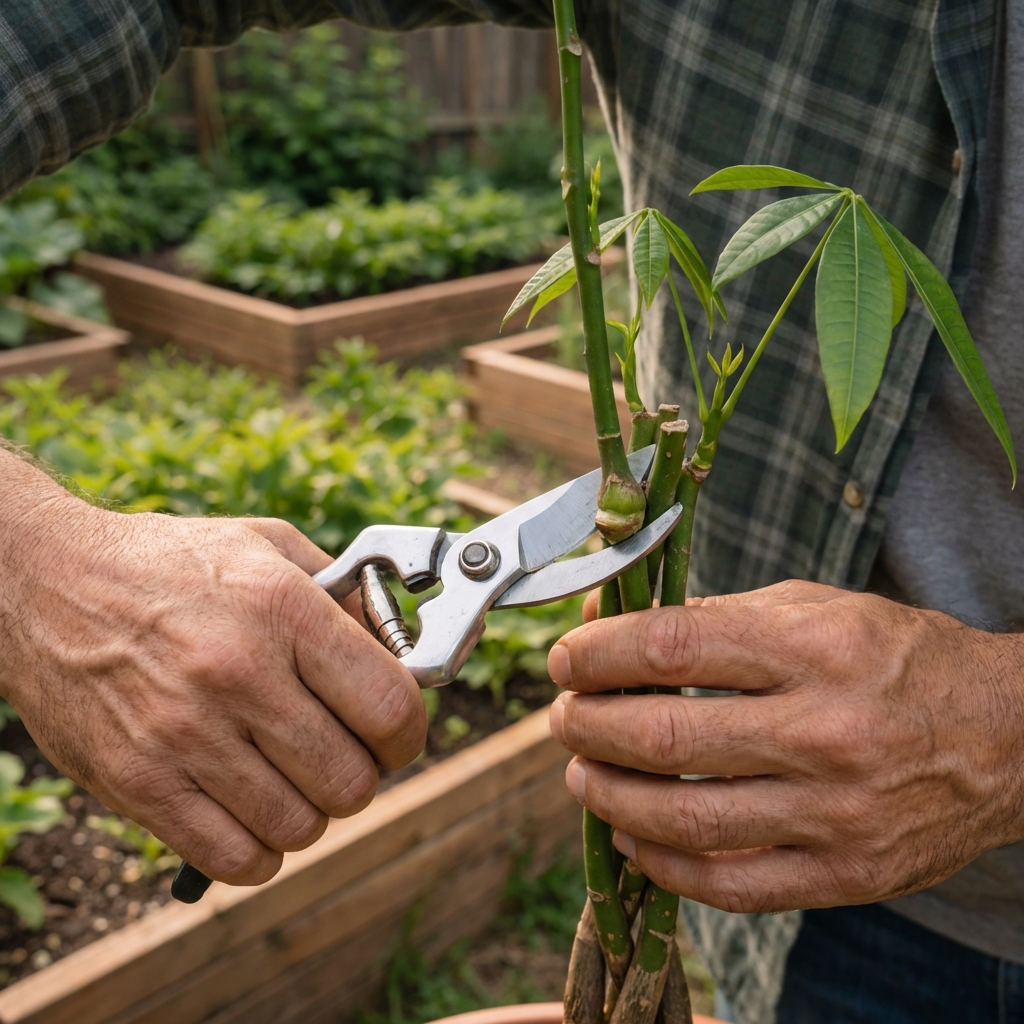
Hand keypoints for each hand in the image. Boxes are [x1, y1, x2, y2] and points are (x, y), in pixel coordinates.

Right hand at [0, 452, 425, 885]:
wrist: (46, 582)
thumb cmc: (173, 563)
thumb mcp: (270, 547)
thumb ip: (347, 598)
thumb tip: (407, 656)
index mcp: (280, 609)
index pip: (389, 705)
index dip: (410, 733)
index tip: (399, 735)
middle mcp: (236, 673)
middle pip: (352, 780)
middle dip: (364, 775)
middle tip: (344, 755)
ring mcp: (183, 734)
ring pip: (299, 826)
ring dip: (311, 812)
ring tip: (293, 778)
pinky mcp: (137, 782)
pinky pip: (234, 858)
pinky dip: (260, 848)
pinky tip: (254, 810)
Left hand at [546, 580, 1023, 912]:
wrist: (1008, 737)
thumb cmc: (897, 658)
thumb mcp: (811, 609)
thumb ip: (709, 617)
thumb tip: (608, 621)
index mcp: (816, 649)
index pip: (673, 647)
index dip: (599, 654)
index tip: (565, 660)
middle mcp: (825, 732)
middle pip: (666, 735)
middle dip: (589, 727)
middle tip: (564, 719)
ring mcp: (836, 812)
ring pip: (686, 817)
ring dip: (610, 798)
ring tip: (582, 776)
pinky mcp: (846, 873)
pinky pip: (732, 885)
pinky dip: (664, 866)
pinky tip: (632, 839)